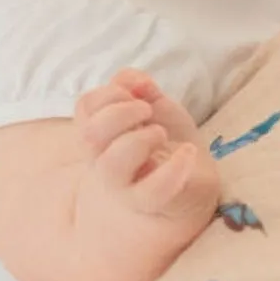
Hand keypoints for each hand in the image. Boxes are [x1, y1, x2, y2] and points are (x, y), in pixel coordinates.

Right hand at [73, 72, 218, 235]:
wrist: (195, 182)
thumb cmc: (169, 142)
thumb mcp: (156, 105)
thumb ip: (140, 87)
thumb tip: (131, 79)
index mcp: (101, 134)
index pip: (85, 108)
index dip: (108, 93)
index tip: (135, 94)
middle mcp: (104, 161)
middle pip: (90, 136)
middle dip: (120, 113)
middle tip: (147, 111)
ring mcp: (125, 185)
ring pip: (112, 165)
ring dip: (140, 139)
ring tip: (162, 134)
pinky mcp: (152, 201)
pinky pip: (153, 191)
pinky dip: (173, 168)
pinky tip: (187, 152)